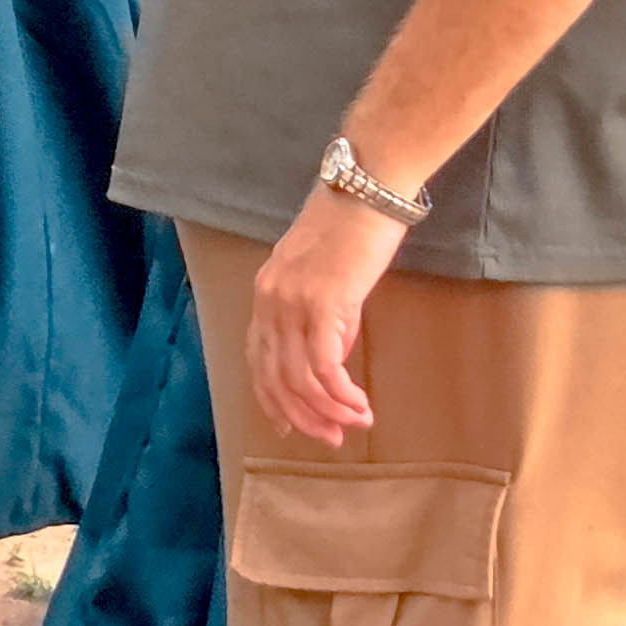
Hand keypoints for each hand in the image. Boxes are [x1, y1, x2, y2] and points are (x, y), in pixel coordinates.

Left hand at [244, 190, 408, 447]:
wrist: (367, 187)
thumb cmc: (354, 227)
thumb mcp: (326, 276)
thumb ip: (322, 317)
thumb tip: (332, 362)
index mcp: (265, 293)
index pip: (258, 361)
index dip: (273, 401)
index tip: (294, 428)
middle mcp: (269, 301)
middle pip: (275, 378)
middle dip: (304, 417)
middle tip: (333, 438)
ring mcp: (292, 303)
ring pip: (299, 379)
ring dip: (328, 411)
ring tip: (356, 422)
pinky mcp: (321, 303)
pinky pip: (324, 367)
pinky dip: (341, 395)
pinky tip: (360, 404)